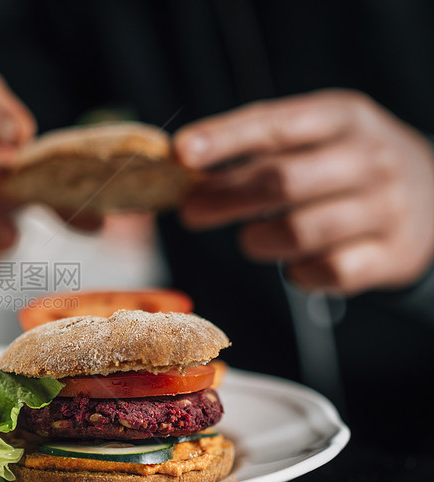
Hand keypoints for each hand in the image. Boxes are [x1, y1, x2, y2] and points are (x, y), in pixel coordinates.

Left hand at [173, 89, 433, 294]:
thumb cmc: (348, 163)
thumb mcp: (318, 134)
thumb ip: (260, 144)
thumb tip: (185, 163)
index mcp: (345, 117)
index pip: (277, 124)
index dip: (224, 138)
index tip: (180, 151)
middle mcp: (371, 158)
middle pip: (280, 181)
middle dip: (223, 198)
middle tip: (191, 211)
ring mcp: (386, 208)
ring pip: (297, 232)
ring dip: (257, 240)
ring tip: (252, 237)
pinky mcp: (391, 256)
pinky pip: (323, 272)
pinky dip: (295, 272)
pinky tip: (295, 261)